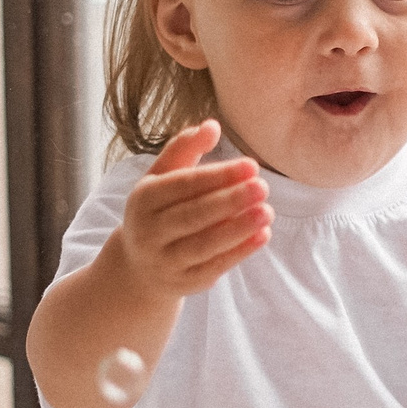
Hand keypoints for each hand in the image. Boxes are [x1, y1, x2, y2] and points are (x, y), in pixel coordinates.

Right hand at [109, 120, 270, 298]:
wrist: (139, 266)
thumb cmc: (158, 211)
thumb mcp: (162, 177)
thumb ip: (185, 149)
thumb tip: (213, 125)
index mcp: (143, 199)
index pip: (182, 185)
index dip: (217, 176)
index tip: (251, 165)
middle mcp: (149, 231)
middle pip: (193, 215)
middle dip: (230, 201)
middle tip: (263, 187)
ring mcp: (166, 260)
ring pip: (204, 244)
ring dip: (238, 229)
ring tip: (267, 212)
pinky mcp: (186, 282)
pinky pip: (215, 267)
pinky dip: (240, 252)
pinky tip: (263, 235)